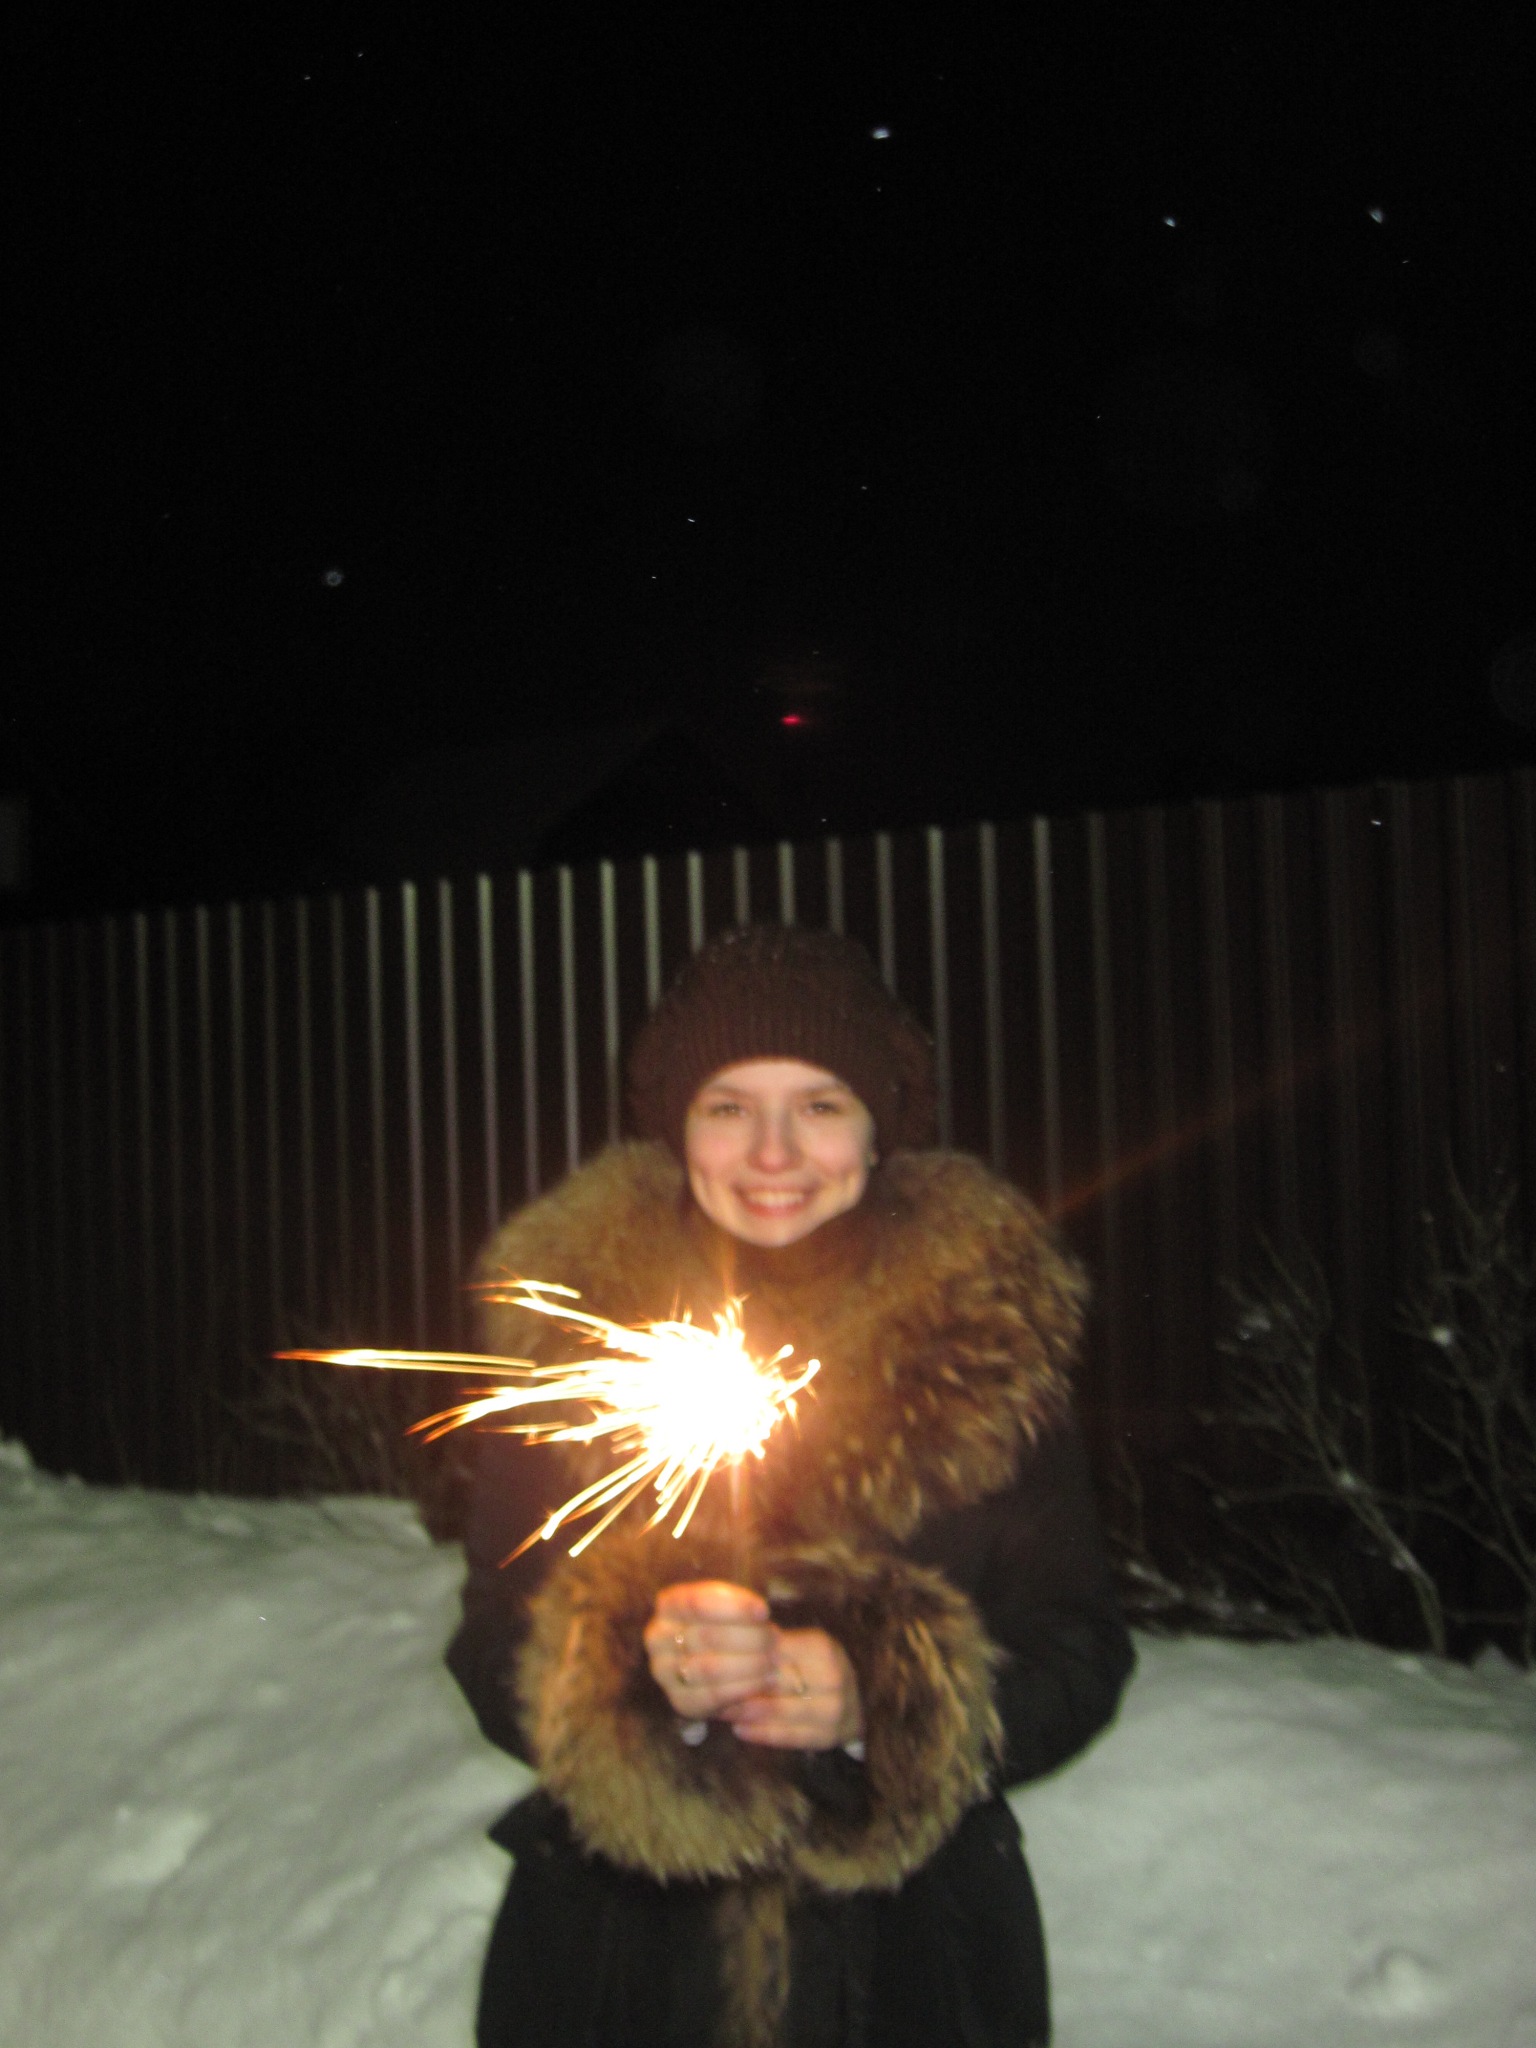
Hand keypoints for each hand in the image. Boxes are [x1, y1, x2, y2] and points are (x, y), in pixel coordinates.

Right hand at [644, 1581, 774, 1719]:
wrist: (721, 1657)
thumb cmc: (728, 1623)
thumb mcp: (728, 1603)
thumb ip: (738, 1604)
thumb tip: (759, 1613)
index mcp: (667, 1605)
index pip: (696, 1603)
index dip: (733, 1607)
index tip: (764, 1611)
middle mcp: (657, 1638)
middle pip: (707, 1637)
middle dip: (748, 1638)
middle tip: (774, 1639)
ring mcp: (664, 1673)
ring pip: (710, 1669)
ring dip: (749, 1665)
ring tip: (774, 1660)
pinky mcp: (680, 1701)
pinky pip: (712, 1697)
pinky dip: (742, 1689)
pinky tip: (764, 1681)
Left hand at [721, 1627, 863, 1752]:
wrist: (864, 1703)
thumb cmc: (822, 1669)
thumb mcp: (806, 1646)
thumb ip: (775, 1643)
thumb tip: (731, 1637)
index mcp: (822, 1647)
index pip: (772, 1650)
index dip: (741, 1655)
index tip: (713, 1658)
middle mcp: (830, 1677)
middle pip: (773, 1681)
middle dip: (737, 1686)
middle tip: (707, 1688)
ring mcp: (831, 1709)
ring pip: (776, 1710)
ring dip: (743, 1711)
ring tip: (717, 1710)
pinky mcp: (827, 1737)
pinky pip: (787, 1736)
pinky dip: (760, 1733)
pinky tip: (738, 1729)